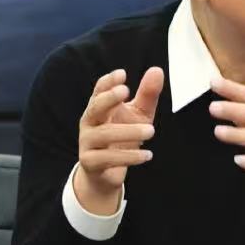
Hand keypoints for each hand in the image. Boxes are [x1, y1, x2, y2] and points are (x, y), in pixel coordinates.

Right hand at [75, 66, 162, 213]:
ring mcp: (87, 142)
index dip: (108, 82)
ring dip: (129, 132)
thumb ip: (147, 95)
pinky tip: (147, 154)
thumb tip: (157, 70)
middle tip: (127, 91)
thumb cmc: (122, 138)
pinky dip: (129, 156)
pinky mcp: (91, 163)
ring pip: (104, 134)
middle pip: (95, 107)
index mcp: (99, 107)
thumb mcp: (138, 115)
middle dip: (109, 98)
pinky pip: (107, 158)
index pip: (99, 90)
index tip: (122, 74)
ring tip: (151, 131)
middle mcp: (90, 122)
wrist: (106, 174)